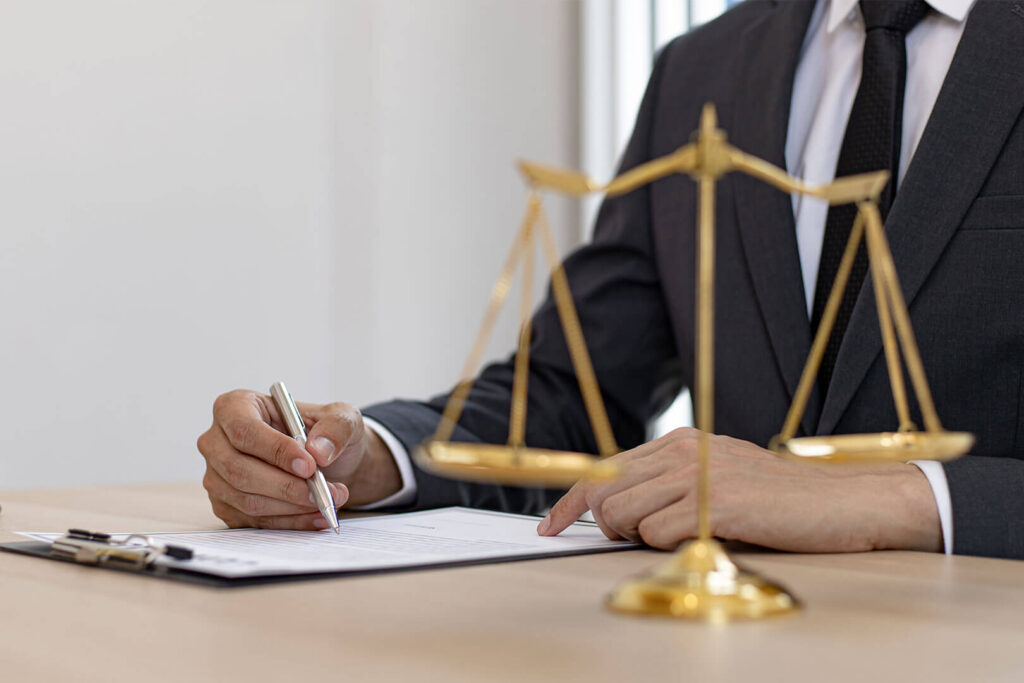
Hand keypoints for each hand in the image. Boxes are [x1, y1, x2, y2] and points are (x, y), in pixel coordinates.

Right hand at [197, 390, 401, 529]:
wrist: (325, 461)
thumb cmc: (324, 432)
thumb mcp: (340, 417)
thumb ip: (335, 427)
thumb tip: (319, 451)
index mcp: (235, 407)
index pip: (245, 430)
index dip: (275, 450)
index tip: (309, 466)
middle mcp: (217, 442)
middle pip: (239, 470)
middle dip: (286, 486)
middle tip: (323, 491)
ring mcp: (217, 477)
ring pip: (247, 500)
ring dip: (292, 506)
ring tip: (328, 500)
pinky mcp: (228, 506)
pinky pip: (255, 522)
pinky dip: (290, 522)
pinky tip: (317, 516)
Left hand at [538, 428, 941, 552]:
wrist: (847, 501)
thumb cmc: (782, 499)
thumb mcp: (720, 477)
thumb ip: (673, 485)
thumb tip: (621, 513)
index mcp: (682, 441)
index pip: (605, 468)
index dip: (571, 500)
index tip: (549, 524)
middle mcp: (683, 450)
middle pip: (603, 493)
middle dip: (605, 526)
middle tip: (630, 540)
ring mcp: (698, 475)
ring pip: (621, 515)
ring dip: (637, 538)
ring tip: (679, 536)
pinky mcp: (714, 504)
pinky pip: (656, 534)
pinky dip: (668, 547)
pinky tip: (702, 539)